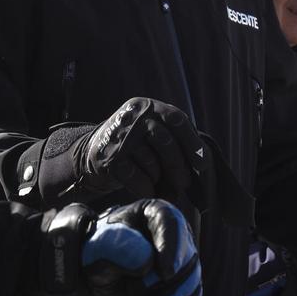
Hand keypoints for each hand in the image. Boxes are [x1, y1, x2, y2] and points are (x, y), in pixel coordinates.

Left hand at [39, 199, 201, 295]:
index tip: (166, 272)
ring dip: (177, 295)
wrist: (98, 269)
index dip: (172, 246)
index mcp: (153, 211)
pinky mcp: (185, 278)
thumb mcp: (100, 246)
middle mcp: (174, 231)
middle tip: (139, 291)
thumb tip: (147, 263)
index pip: (170, 221)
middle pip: (186, 251)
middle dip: (169, 278)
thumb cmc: (98, 251)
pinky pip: (194, 292)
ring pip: (192, 274)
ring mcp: (182, 255)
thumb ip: (119, 248)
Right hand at [75, 98, 209, 197]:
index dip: (192, 142)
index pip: (176, 119)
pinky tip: (147, 189)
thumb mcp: (151, 129)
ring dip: (159, 178)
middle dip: (178, 167)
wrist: (94, 153)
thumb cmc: (135, 144)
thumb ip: (175, 136)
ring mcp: (120, 137)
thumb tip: (202, 162)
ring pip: (152, 163)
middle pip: (166, 142)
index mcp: (147, 106)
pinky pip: (138, 179)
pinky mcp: (110, 159)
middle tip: (184, 182)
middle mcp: (132, 117)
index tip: (202, 163)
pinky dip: (147, 188)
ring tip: (157, 181)